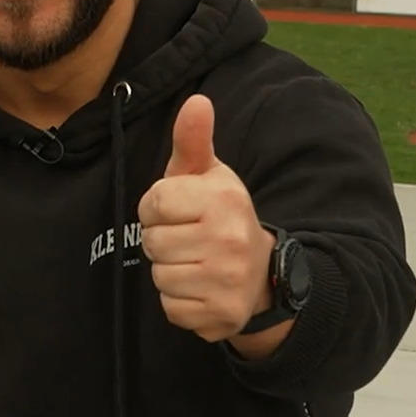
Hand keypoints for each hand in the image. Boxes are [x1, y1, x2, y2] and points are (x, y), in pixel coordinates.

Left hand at [138, 95, 274, 344]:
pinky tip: (201, 287)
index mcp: (223, 199)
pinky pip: (171, 308)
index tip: (178, 212)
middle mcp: (229, 239)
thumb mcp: (209, 175)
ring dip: (169, 272)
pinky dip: (179, 301)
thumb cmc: (221, 216)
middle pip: (152, 241)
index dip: (157, 208)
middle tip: (189, 240)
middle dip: (163, 241)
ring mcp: (227, 280)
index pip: (153, 202)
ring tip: (196, 263)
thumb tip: (196, 101)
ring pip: (159, 276)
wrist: (263, 273)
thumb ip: (193, 141)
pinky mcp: (222, 314)